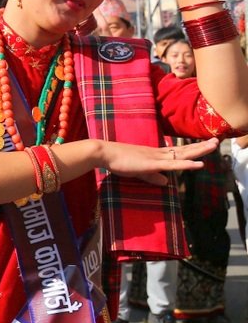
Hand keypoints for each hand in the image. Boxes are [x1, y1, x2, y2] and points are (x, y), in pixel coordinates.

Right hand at [98, 138, 216, 185]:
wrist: (105, 153)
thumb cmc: (117, 161)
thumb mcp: (138, 171)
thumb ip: (152, 176)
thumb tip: (165, 182)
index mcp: (155, 154)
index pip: (177, 152)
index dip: (191, 149)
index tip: (204, 145)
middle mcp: (159, 153)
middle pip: (184, 150)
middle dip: (201, 146)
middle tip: (217, 141)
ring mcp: (157, 157)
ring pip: (183, 155)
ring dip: (199, 151)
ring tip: (214, 145)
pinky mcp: (153, 163)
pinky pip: (174, 164)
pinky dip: (187, 165)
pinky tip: (199, 164)